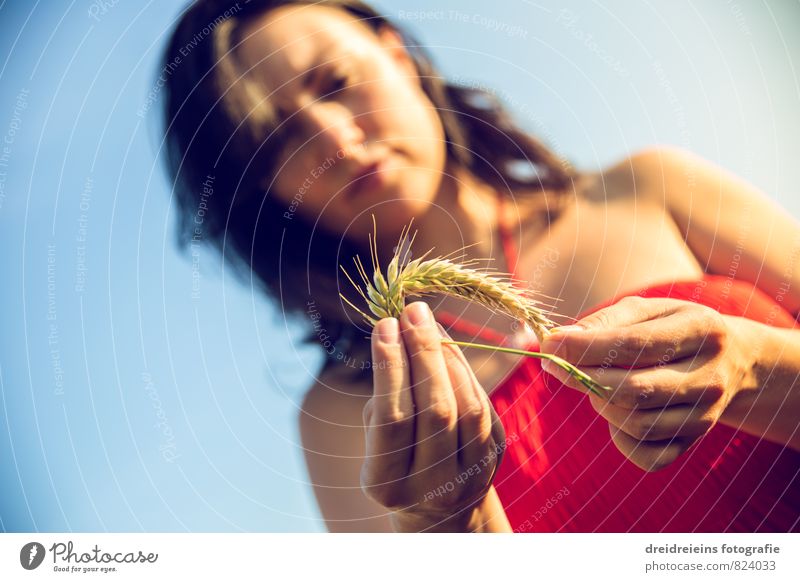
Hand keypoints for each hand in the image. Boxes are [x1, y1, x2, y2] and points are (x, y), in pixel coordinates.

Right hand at [362, 301, 508, 530]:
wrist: (436, 507)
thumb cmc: (395, 455)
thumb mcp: (376, 437)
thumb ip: (385, 394)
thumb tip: (400, 331)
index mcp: (386, 484)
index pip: (392, 419)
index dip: (390, 368)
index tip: (386, 324)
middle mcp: (430, 487)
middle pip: (435, 412)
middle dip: (423, 353)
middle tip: (412, 312)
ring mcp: (468, 477)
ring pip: (467, 408)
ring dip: (447, 358)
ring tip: (428, 324)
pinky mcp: (493, 460)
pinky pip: (483, 408)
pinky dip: (465, 373)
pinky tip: (447, 348)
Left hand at [539, 296, 756, 471]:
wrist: (731, 361)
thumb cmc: (673, 328)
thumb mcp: (647, 309)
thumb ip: (605, 321)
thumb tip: (560, 341)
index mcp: (702, 331)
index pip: (635, 344)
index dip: (586, 348)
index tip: (550, 345)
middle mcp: (710, 377)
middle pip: (635, 390)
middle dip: (584, 379)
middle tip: (557, 366)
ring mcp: (706, 416)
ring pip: (636, 423)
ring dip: (600, 404)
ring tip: (596, 384)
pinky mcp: (692, 443)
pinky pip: (645, 455)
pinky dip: (619, 437)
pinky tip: (616, 412)